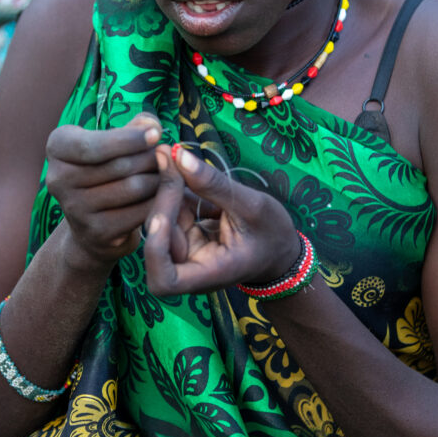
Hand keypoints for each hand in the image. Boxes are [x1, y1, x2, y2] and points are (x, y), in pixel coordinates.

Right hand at [45, 114, 161, 270]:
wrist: (92, 220)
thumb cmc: (107, 167)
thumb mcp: (114, 140)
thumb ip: (135, 126)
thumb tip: (152, 126)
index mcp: (58, 146)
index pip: (93, 145)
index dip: (128, 139)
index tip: (156, 134)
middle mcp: (58, 178)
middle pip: (119, 165)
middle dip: (151, 158)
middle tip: (167, 155)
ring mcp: (74, 208)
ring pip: (132, 187)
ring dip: (158, 178)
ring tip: (167, 171)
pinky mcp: (96, 231)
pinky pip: (139, 212)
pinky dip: (158, 201)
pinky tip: (163, 194)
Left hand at [143, 145, 301, 295]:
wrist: (282, 247)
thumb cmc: (273, 233)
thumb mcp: (251, 205)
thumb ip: (213, 184)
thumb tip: (178, 154)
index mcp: (209, 273)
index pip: (164, 282)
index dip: (155, 251)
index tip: (163, 217)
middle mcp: (191, 266)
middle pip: (158, 240)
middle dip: (163, 200)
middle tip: (171, 159)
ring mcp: (186, 251)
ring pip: (160, 220)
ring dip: (166, 189)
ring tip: (174, 158)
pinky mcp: (186, 234)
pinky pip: (170, 211)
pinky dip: (174, 189)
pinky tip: (181, 168)